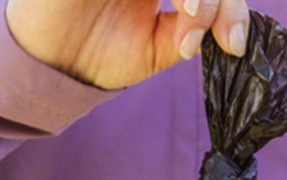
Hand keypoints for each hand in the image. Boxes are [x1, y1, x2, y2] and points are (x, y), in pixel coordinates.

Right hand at [6, 0, 250, 89]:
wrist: (52, 66)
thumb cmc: (102, 53)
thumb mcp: (160, 48)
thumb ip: (194, 31)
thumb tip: (229, 30)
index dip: (231, 7)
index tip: (233, 46)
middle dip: (219, 0)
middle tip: (223, 39)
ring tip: (192, 20)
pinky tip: (175, 5)